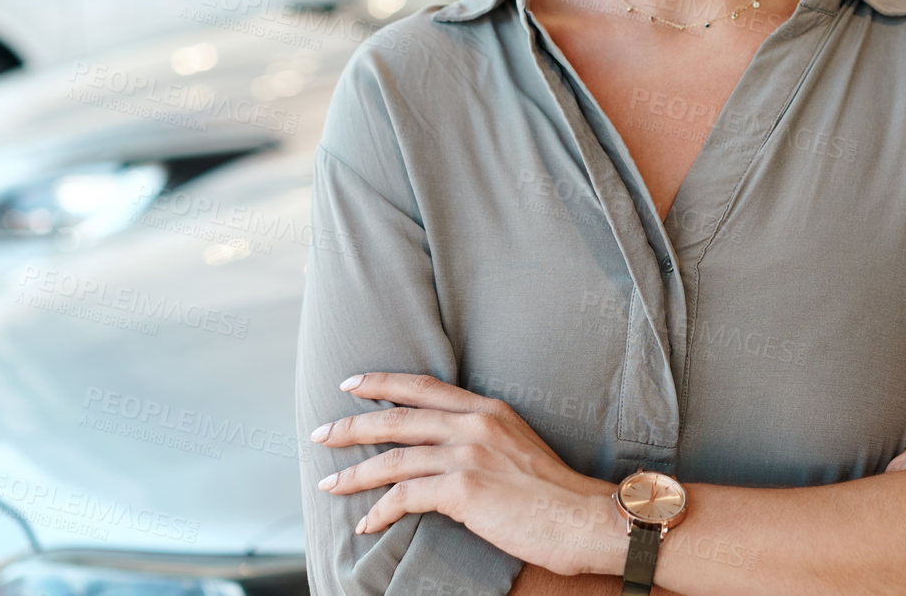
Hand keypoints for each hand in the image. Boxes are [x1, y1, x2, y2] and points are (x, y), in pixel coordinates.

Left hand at [311, 373, 623, 575]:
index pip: (423, 387)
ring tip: (329, 485)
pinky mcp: (464, 489)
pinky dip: (380, 511)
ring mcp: (468, 455)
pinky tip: (367, 524)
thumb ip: (483, 439)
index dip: (382, 383)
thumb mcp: (518, 448)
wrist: (585, 518)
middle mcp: (475, 424)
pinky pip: (405, 497)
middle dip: (351, 426)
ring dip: (354, 474)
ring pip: (393, 458)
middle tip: (320, 434)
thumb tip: (447, 453)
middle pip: (397, 417)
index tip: (350, 384)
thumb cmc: (555, 494)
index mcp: (488, 409)